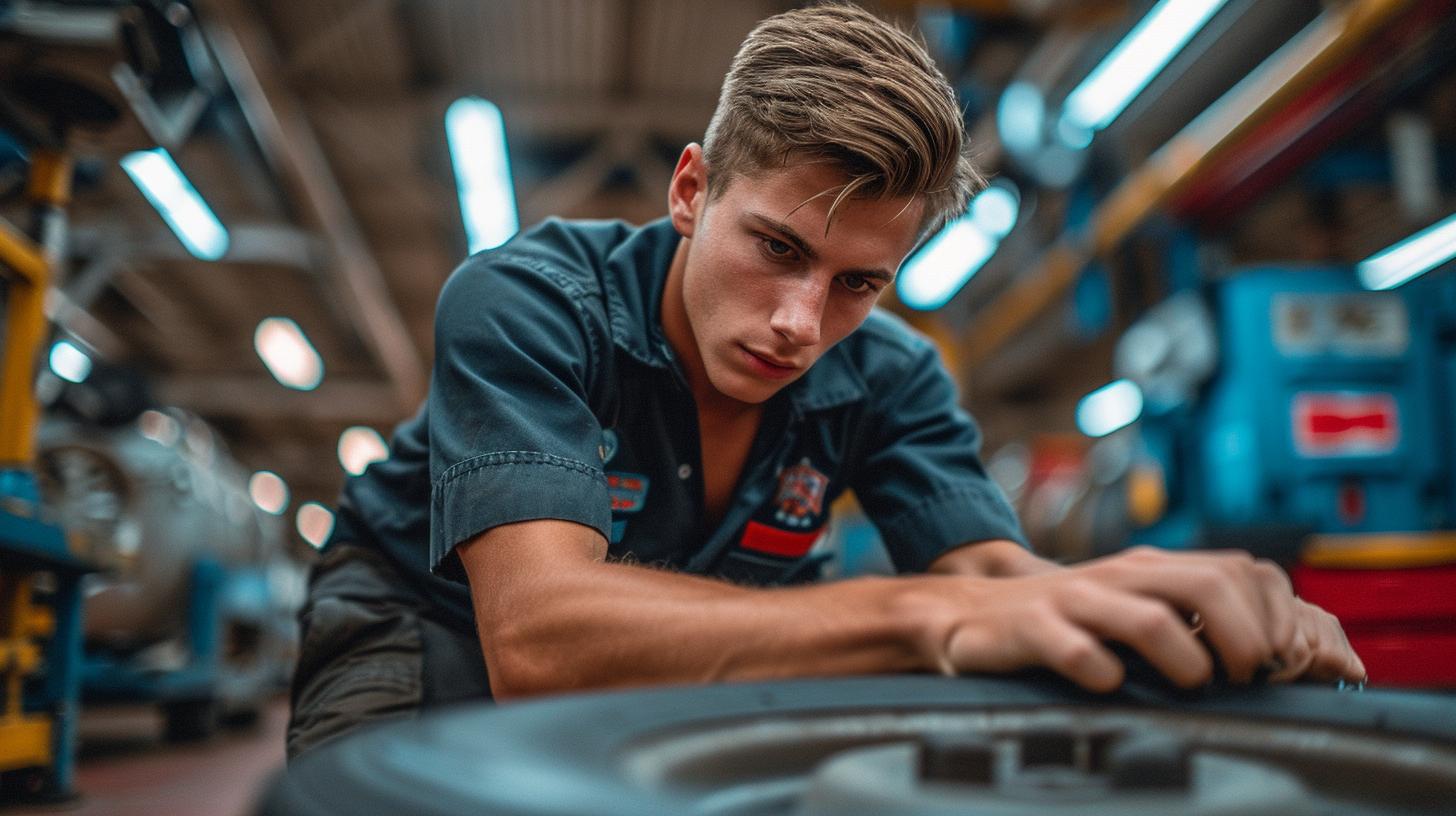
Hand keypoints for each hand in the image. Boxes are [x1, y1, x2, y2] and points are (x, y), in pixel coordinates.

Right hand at [922, 546, 1364, 691]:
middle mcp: (1119, 576)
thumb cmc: (1063, 619)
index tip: (1279, 664)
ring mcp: (1075, 600)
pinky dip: (1101, 671)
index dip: (1275, 618)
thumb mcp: (1133, 607)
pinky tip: (1109, 684)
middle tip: (1244, 679)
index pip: (1240, 571)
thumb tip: (1280, 652)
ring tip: (1192, 685)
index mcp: (1151, 568)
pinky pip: (1075, 649)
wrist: (968, 611)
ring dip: (1186, 658)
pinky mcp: (1031, 628)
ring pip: (1149, 617)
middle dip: (1244, 639)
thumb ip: (1195, 620)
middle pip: (1208, 584)